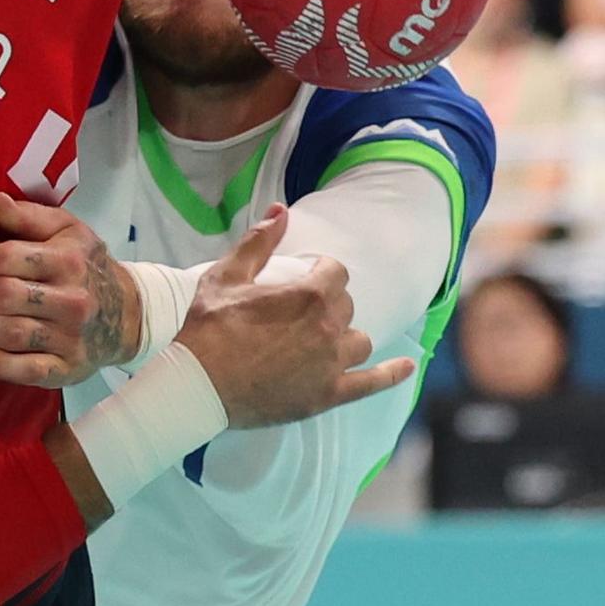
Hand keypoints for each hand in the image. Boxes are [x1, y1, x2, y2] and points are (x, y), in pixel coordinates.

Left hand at [0, 193, 137, 387]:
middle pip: (4, 297)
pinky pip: (26, 371)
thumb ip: (28, 216)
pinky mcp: (67, 369)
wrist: (127, 313)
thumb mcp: (67, 229)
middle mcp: (72, 300)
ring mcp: (70, 338)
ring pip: (10, 334)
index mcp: (68, 260)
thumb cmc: (87, 265)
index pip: (8, 258)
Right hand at [176, 205, 413, 428]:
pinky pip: (373, 383)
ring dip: (345, 336)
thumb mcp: (226, 275)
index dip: (320, 274)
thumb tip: (281, 210)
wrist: (196, 385)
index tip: (305, 280)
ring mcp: (331, 365)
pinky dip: (393, 374)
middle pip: (347, 306)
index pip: (336, 273)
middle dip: (328, 304)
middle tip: (299, 313)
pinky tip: (408, 366)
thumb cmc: (208, 329)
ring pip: (359, 341)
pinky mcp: (327, 396)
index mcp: (308, 295)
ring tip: (323, 339)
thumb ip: (259, 241)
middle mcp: (328, 329)